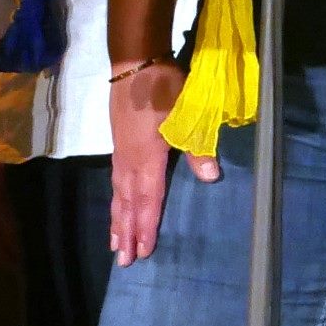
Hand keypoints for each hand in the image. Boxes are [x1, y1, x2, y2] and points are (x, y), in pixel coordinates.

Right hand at [109, 60, 208, 266]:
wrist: (135, 63)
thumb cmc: (164, 88)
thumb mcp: (187, 114)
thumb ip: (197, 146)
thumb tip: (211, 177)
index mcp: (147, 159)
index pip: (148, 200)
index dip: (147, 227)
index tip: (143, 251)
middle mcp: (129, 161)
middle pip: (128, 204)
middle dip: (127, 233)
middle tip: (124, 262)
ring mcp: (121, 153)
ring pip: (119, 195)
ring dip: (118, 221)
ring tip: (114, 244)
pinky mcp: (119, 144)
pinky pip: (116, 182)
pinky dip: (116, 200)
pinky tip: (117, 205)